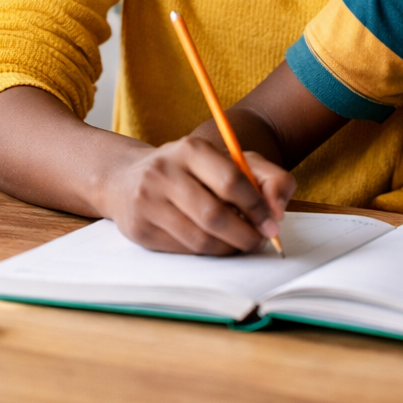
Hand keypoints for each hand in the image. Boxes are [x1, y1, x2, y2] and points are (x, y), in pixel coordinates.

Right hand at [100, 135, 294, 255]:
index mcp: (191, 149)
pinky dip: (205, 253)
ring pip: (199, 240)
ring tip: (239, 244)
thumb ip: (268, 178)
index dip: (257, 208)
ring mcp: (147, 201)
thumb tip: (276, 213)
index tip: (272, 224)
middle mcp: (164, 172)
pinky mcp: (139, 229)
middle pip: (215, 216)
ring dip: (227, 249)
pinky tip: (212, 244)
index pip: (232, 181)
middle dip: (245, 236)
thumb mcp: (230, 161)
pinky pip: (182, 251)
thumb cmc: (190, 171)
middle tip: (258, 242)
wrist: (126, 178)